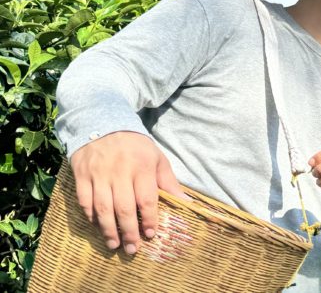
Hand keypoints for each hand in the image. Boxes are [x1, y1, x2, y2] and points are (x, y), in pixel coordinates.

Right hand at [70, 131, 185, 254]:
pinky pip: (84, 201)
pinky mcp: (82, 175)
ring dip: (108, 230)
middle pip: (124, 208)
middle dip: (129, 231)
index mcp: (142, 167)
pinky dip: (91, 216)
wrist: (102, 123)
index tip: (152, 234)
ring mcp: (98, 174)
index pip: (146, 199)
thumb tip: (187, 203)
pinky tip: (97, 227)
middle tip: (132, 249)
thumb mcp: (156, 159)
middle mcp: (120, 171)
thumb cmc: (135, 146)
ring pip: (102, 208)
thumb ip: (169, 183)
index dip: (150, 219)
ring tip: (114, 245)